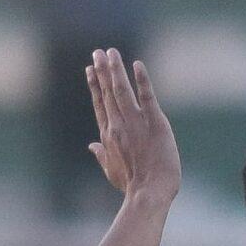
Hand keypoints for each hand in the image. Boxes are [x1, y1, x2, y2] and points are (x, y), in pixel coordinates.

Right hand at [86, 49, 180, 204]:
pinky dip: (142, 80)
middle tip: (98, 52)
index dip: (94, 86)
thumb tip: (90, 146)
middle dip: (102, 71)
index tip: (90, 70)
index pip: (99, 105)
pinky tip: (137, 65)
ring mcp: (136, 123)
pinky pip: (147, 97)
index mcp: (109, 136)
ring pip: (122, 91)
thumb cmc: (132, 186)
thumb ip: (101, 155)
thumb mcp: (111, 171)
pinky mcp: (155, 123)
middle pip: (107, 93)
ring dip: (115, 70)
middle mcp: (119, 125)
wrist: (149, 194)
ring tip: (111, 52)